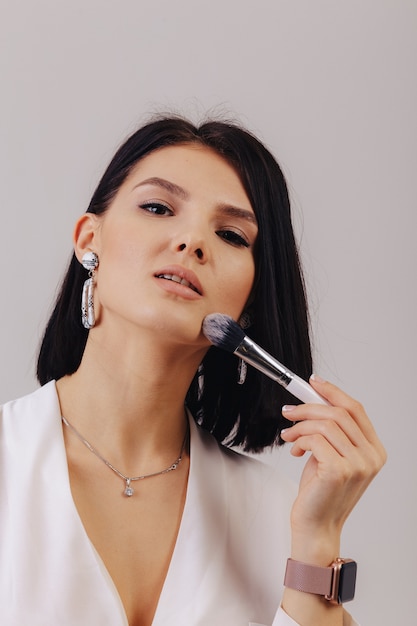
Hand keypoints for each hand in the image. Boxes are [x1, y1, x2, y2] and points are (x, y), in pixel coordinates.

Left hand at [280, 375, 386, 562]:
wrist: (315, 526)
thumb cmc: (320, 492)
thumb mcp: (329, 454)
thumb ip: (329, 430)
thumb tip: (312, 400)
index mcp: (374, 450)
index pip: (356, 409)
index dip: (333, 392)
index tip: (313, 382)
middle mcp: (371, 457)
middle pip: (339, 412)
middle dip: (309, 406)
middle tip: (289, 411)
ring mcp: (358, 464)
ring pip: (325, 424)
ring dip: (300, 425)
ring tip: (288, 435)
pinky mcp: (340, 470)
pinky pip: (315, 439)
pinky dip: (299, 439)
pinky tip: (294, 449)